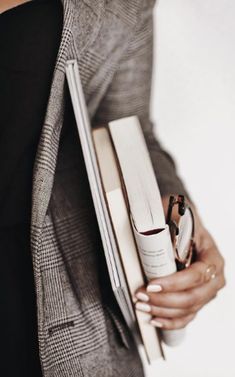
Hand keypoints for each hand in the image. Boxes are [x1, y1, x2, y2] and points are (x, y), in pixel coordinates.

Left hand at [134, 196, 225, 329]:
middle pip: (193, 297)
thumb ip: (172, 221)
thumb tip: (161, 238)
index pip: (197, 275)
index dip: (175, 283)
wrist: (182, 222)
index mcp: (212, 257)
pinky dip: (169, 321)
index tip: (152, 284)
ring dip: (162, 310)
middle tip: (141, 295)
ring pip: (187, 310)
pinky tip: (154, 319)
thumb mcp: (177, 213)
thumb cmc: (179, 219)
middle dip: (164, 300)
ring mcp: (206, 291)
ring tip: (141, 304)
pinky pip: (186, 317)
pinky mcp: (196, 300)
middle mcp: (214, 277)